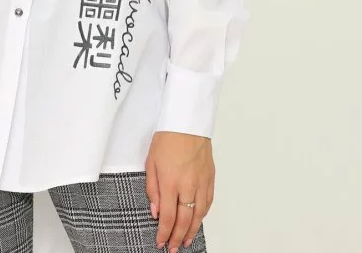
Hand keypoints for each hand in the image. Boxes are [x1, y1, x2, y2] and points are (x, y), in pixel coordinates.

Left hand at [145, 131, 214, 251]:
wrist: (187, 121)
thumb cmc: (167, 138)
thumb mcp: (150, 162)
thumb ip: (152, 188)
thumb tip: (155, 211)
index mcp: (170, 181)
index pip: (168, 216)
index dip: (164, 233)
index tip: (160, 242)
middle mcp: (188, 185)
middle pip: (184, 220)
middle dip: (177, 237)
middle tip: (172, 248)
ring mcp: (201, 182)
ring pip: (199, 214)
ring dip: (192, 230)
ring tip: (185, 241)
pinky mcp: (210, 177)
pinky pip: (208, 202)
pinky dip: (203, 215)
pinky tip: (197, 220)